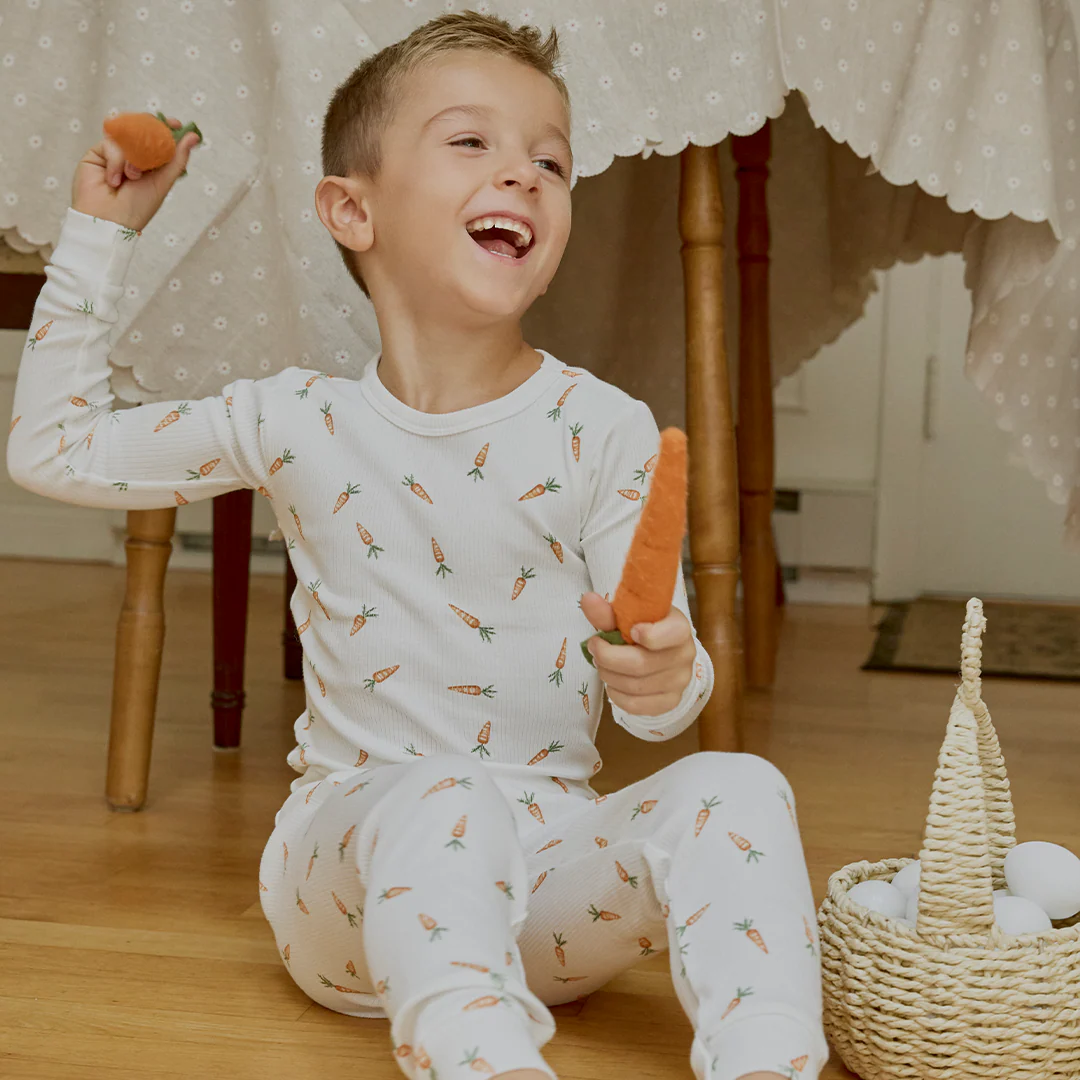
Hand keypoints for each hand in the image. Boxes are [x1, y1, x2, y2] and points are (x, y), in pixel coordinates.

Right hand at [71, 115, 200, 231]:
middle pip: (140, 130)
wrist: (109, 219)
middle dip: (148, 134)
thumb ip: (177, 159)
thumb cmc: (138, 207)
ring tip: (132, 176)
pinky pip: (110, 144)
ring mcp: (115, 153)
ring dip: (132, 155)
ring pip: (126, 136)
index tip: (175, 124)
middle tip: (154, 137)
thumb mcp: (163, 182)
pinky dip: (116, 161)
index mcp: (151, 163)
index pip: (158, 138)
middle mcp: (133, 155)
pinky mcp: (98, 153)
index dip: (166, 128)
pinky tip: (115, 180)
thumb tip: (193, 136)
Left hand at [580, 592, 694, 716]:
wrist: (663, 651)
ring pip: (635, 686)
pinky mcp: (670, 702)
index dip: (650, 635)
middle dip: (608, 657)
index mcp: (680, 628)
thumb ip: (608, 612)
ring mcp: (680, 681)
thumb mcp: (630, 616)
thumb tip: (587, 600)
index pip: (673, 633)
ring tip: (601, 664)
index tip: (630, 631)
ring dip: (608, 675)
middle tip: (594, 648)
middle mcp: (685, 655)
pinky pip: (636, 706)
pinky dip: (616, 695)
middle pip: (641, 664)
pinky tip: (612, 683)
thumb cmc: (644, 628)